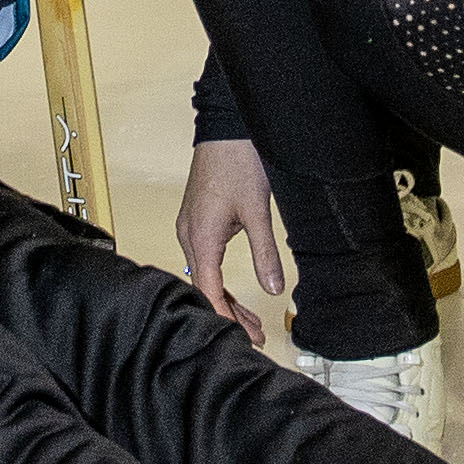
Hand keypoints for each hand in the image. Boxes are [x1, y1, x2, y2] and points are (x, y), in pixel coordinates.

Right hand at [180, 136, 287, 331]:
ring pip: (203, 275)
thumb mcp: (257, 211)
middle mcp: (189, 234)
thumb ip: (266, 253)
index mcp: (200, 236)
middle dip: (227, 313)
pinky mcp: (196, 220)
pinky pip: (203, 260)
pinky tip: (234, 291)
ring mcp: (190, 227)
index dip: (224, 317)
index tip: (242, 336)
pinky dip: (218, 279)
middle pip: (204, 286)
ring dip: (224, 297)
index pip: (208, 290)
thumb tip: (275, 287)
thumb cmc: (236, 160)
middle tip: (254, 334)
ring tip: (249, 319)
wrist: (226, 127)